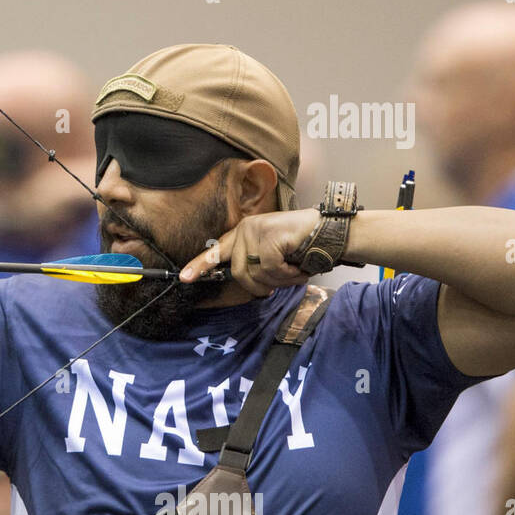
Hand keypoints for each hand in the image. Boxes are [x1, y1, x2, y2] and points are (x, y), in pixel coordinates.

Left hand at [179, 208, 319, 295]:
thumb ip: (254, 264)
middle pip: (238, 273)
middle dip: (260, 285)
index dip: (200, 266)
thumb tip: (243, 282)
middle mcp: (245, 229)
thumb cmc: (302, 247)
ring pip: (254, 274)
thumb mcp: (272, 254)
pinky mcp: (269, 236)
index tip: (184, 278)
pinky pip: (271, 269)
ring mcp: (256, 230)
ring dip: (278, 280)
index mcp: (243, 234)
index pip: (215, 251)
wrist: (330, 232)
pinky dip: (288, 275)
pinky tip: (298, 265)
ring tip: (293, 269)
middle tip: (281, 281)